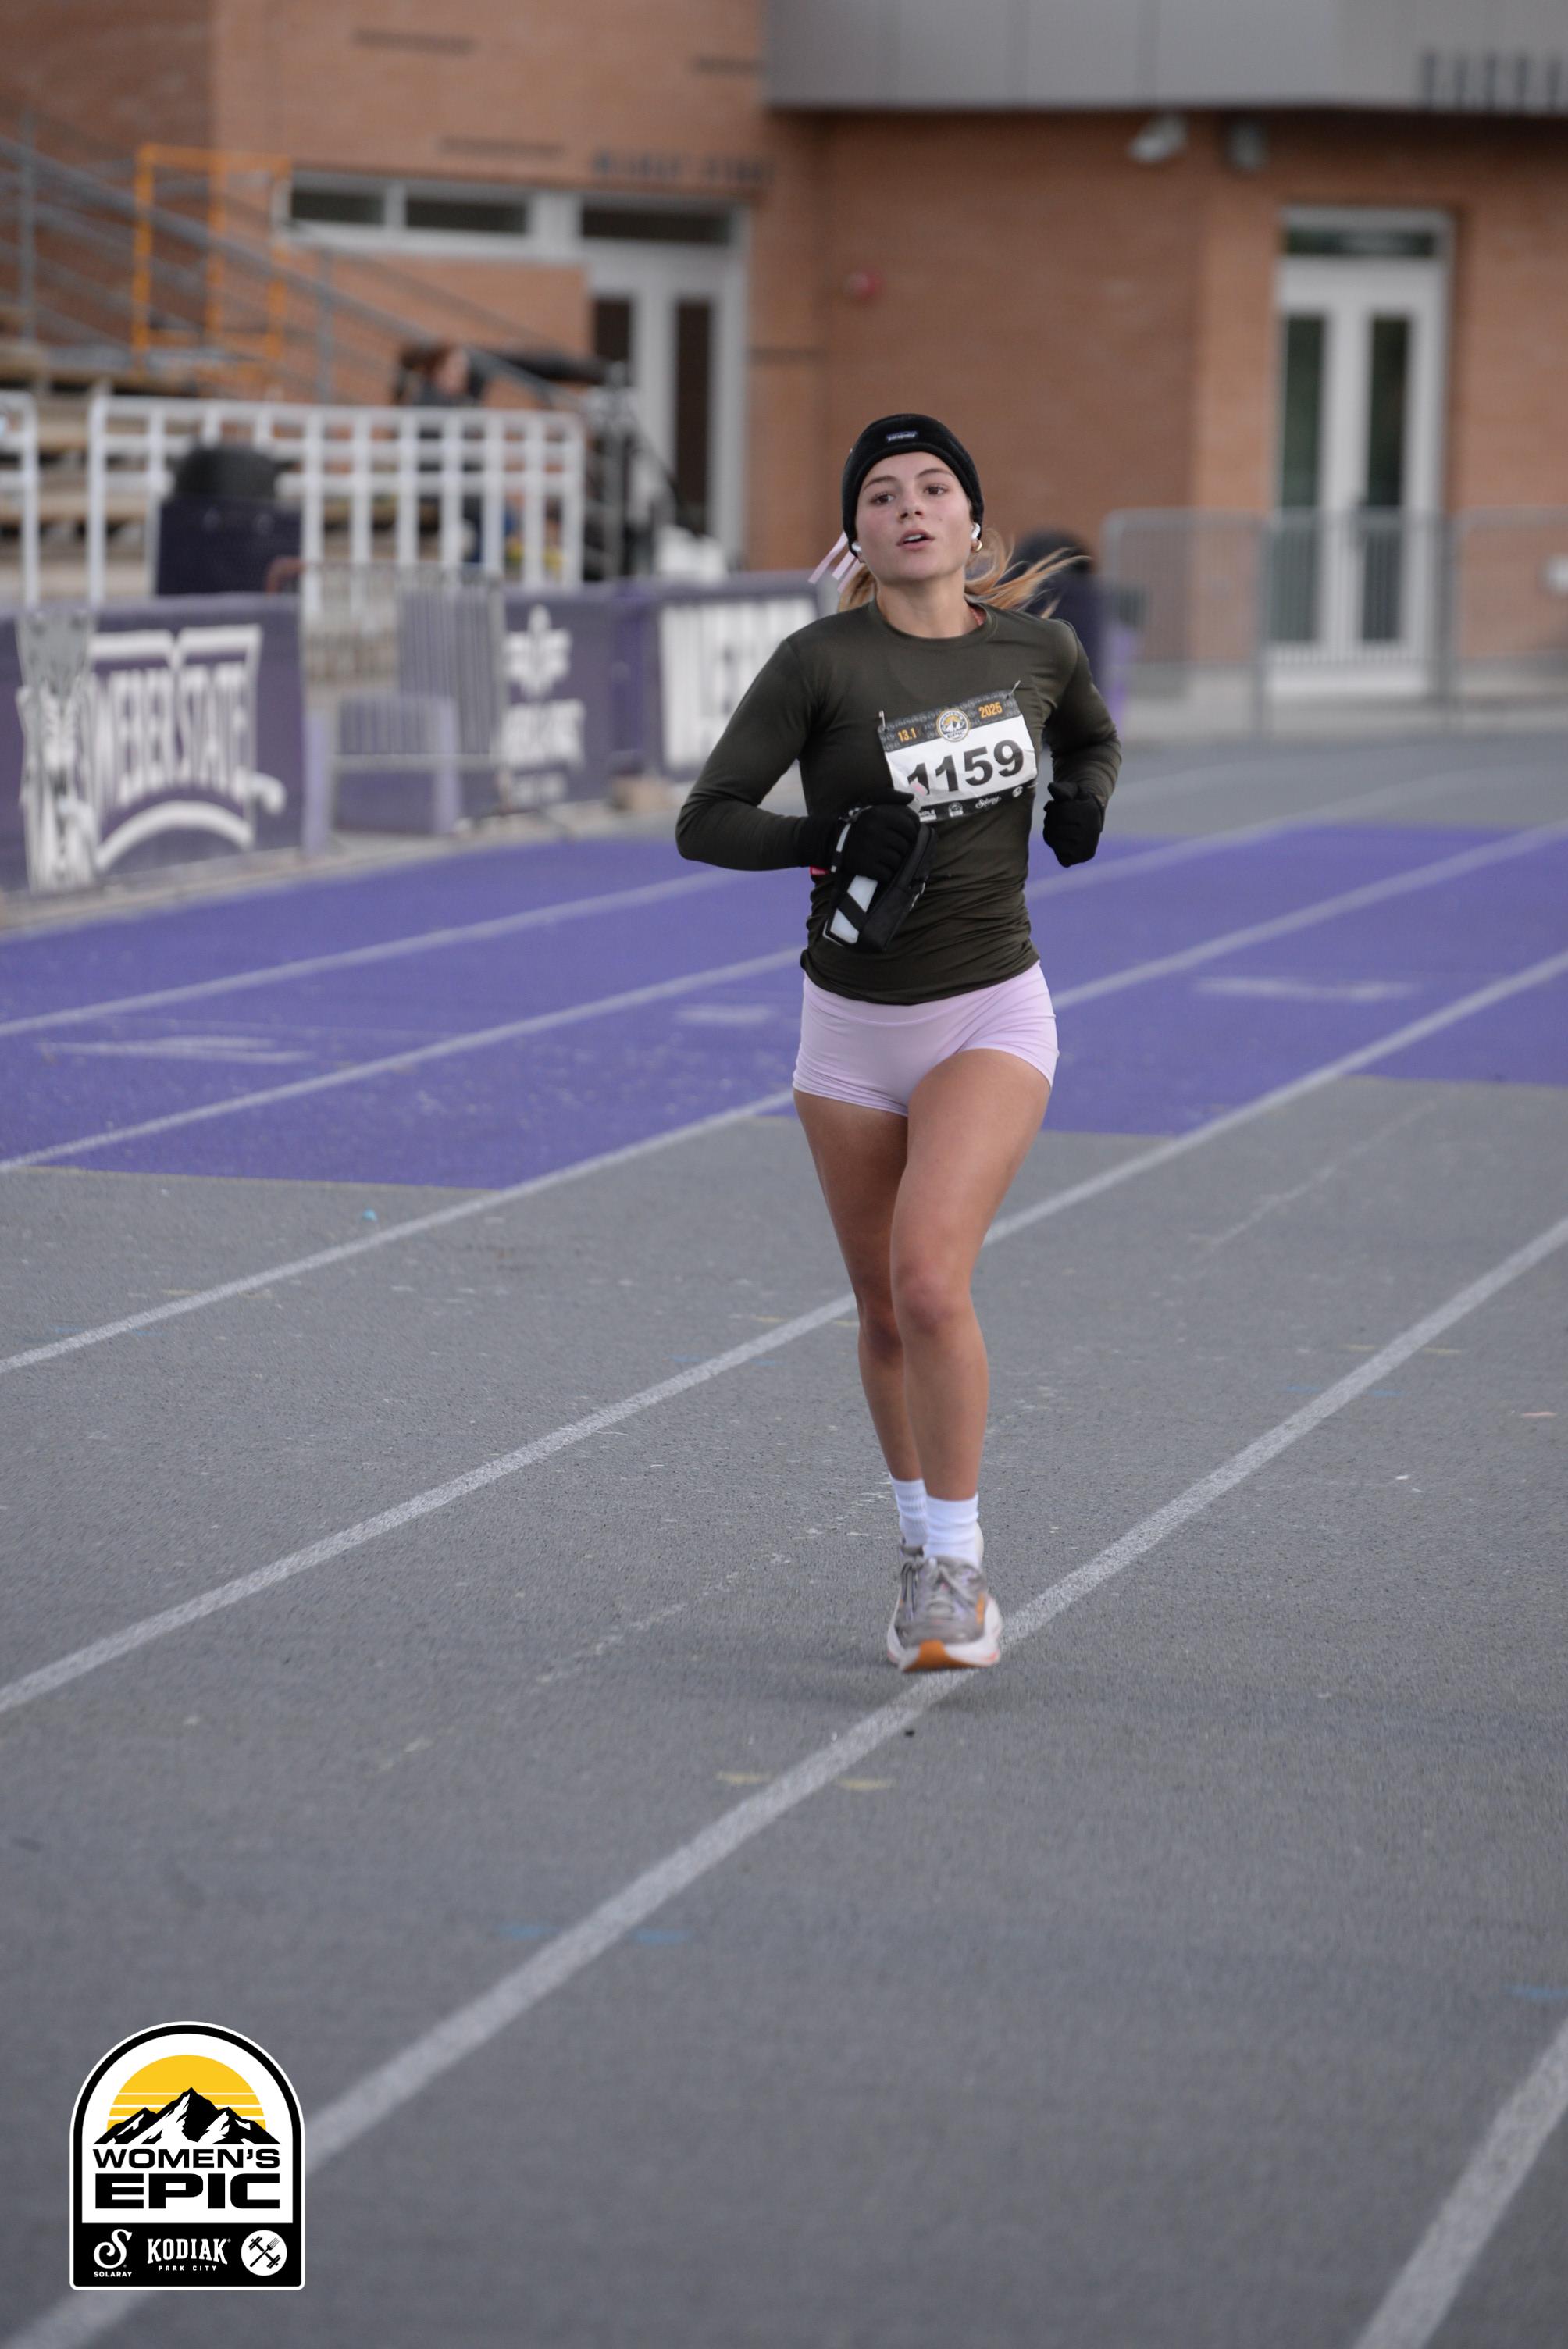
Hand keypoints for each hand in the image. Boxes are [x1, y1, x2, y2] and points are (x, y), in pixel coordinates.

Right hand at [800, 794, 920, 881]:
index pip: (911, 825)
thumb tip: (912, 799)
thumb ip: (892, 797)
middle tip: (894, 847)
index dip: (912, 831)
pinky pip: (888, 874)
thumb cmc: (857, 821)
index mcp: (880, 814)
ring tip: (886, 857)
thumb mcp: (871, 802)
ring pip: (898, 861)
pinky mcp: (866, 867)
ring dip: (895, 861)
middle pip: (906, 845)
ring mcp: (871, 850)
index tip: (906, 834)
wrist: (831, 840)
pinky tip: (879, 867)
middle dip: (903, 848)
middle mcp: (876, 831)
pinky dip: (886, 873)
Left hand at [1042, 793, 1103, 867]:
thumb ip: (1063, 789)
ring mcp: (1088, 846)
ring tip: (1056, 828)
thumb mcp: (1073, 791)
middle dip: (1050, 822)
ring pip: (1056, 843)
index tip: (1055, 807)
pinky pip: (1062, 858)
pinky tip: (1063, 840)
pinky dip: (1059, 849)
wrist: (1094, 818)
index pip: (1060, 813)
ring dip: (1050, 834)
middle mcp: (1091, 831)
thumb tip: (1051, 788)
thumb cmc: (1078, 802)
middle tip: (1053, 819)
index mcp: (1089, 812)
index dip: (1053, 810)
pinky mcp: (1084, 857)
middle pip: (1055, 830)